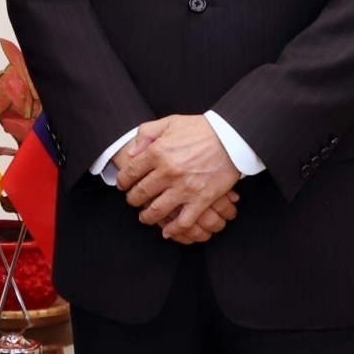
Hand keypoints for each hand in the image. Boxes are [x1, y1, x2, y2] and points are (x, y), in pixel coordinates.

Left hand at [117, 114, 242, 239]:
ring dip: (147, 217)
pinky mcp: (201, 199)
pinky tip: (167, 231)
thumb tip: (133, 153)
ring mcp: (184, 188)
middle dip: (132, 199)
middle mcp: (168, 172)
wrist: (231, 137)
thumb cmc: (200, 129)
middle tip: (133, 201)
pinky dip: (173, 230)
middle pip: (140, 193)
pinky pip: (183, 222)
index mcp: (158, 152)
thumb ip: (146, 133)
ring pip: (157, 210)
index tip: (123, 185)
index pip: (130, 172)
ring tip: (145, 217)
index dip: (123, 181)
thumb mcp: (169, 122)